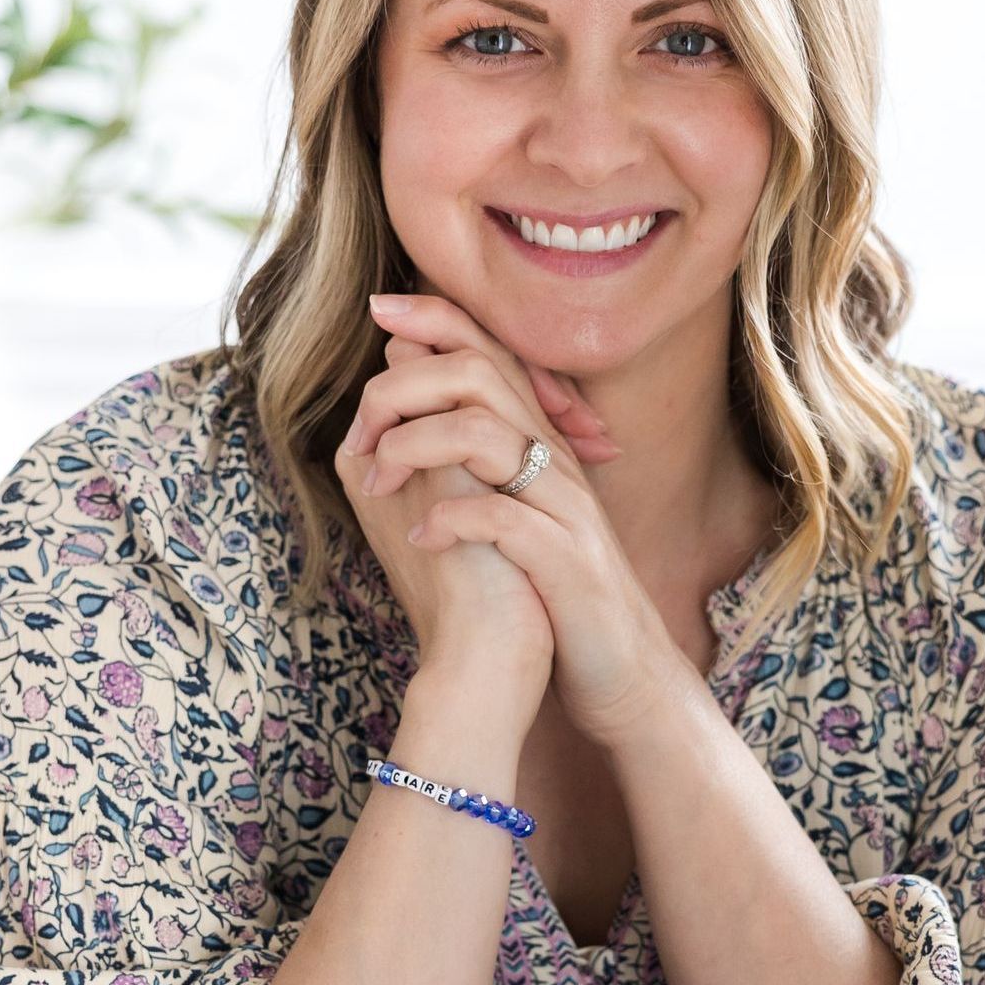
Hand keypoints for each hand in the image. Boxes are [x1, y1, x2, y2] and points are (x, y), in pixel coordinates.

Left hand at [345, 291, 688, 743]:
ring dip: (419, 447)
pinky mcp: (567, 563)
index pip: (490, 351)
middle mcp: (556, 463)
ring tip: (381, 483)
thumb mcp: (512, 512)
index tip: (379, 310)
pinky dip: (454, 520)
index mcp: (539, 445)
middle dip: (406, 388)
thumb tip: (414, 397)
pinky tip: (423, 539)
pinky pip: (505, 519)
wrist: (622, 674)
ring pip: (488, 434)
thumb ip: (474, 458)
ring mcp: (565, 509)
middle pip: (481, 375)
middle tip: (362, 432)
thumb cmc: (553, 595)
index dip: (435, 319)